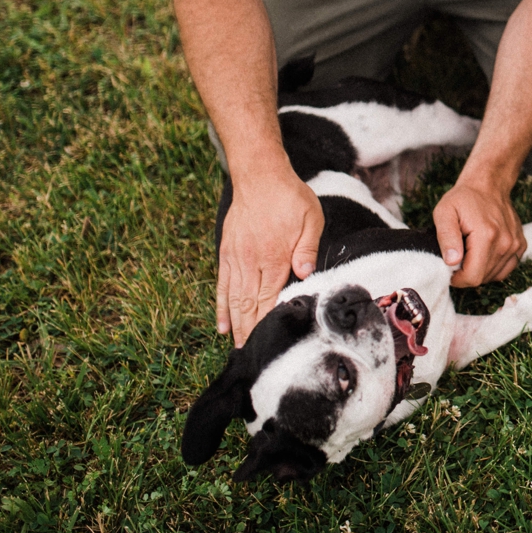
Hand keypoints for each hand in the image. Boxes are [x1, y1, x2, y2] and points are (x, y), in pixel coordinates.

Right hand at [217, 170, 322, 346]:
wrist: (259, 175)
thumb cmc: (289, 196)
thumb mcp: (310, 217)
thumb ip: (306, 248)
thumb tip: (304, 275)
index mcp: (274, 256)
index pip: (269, 298)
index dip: (267, 323)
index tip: (268, 344)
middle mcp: (252, 261)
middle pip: (249, 305)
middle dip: (250, 332)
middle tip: (252, 357)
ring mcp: (236, 258)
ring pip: (234, 299)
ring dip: (235, 325)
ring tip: (237, 348)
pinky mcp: (227, 252)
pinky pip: (222, 285)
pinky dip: (221, 307)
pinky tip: (221, 325)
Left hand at [433, 176, 526, 286]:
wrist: (489, 185)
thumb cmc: (463, 199)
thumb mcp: (444, 212)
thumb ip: (446, 237)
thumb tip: (452, 262)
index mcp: (486, 236)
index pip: (473, 277)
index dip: (457, 279)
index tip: (450, 267)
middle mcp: (506, 243)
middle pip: (483, 278)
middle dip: (467, 273)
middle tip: (459, 255)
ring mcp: (516, 244)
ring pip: (495, 276)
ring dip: (480, 270)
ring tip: (471, 252)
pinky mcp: (521, 245)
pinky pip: (506, 269)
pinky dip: (493, 267)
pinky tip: (484, 253)